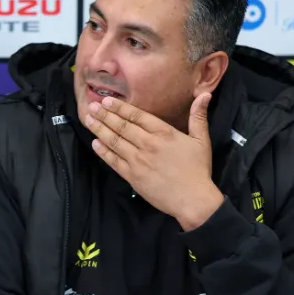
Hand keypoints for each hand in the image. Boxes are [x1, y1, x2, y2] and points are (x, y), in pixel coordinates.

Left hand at [84, 94, 223, 229]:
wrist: (193, 200)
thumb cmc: (198, 170)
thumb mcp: (202, 140)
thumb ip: (199, 117)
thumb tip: (204, 95)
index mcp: (164, 133)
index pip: (137, 116)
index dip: (120, 107)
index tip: (107, 100)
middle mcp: (147, 144)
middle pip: (122, 126)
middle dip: (105, 115)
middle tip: (92, 106)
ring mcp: (138, 161)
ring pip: (115, 141)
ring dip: (100, 130)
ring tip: (88, 120)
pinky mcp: (132, 176)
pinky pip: (114, 161)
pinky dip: (103, 151)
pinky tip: (95, 143)